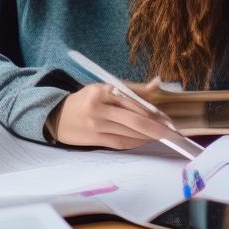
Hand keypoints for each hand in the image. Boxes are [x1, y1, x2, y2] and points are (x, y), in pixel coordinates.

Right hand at [53, 80, 176, 148]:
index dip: (152, 112)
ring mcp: (96, 126)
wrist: (56, 116)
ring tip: (161, 136)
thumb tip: (156, 85)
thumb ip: (129, 89)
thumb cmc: (84, 100)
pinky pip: (121, 143)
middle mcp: (98, 108)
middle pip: (134, 120)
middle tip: (171, 133)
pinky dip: (136, 142)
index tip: (166, 119)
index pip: (132, 102)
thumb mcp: (102, 87)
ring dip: (148, 137)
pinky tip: (145, 140)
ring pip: (129, 134)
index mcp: (101, 91)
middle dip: (155, 128)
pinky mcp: (95, 140)